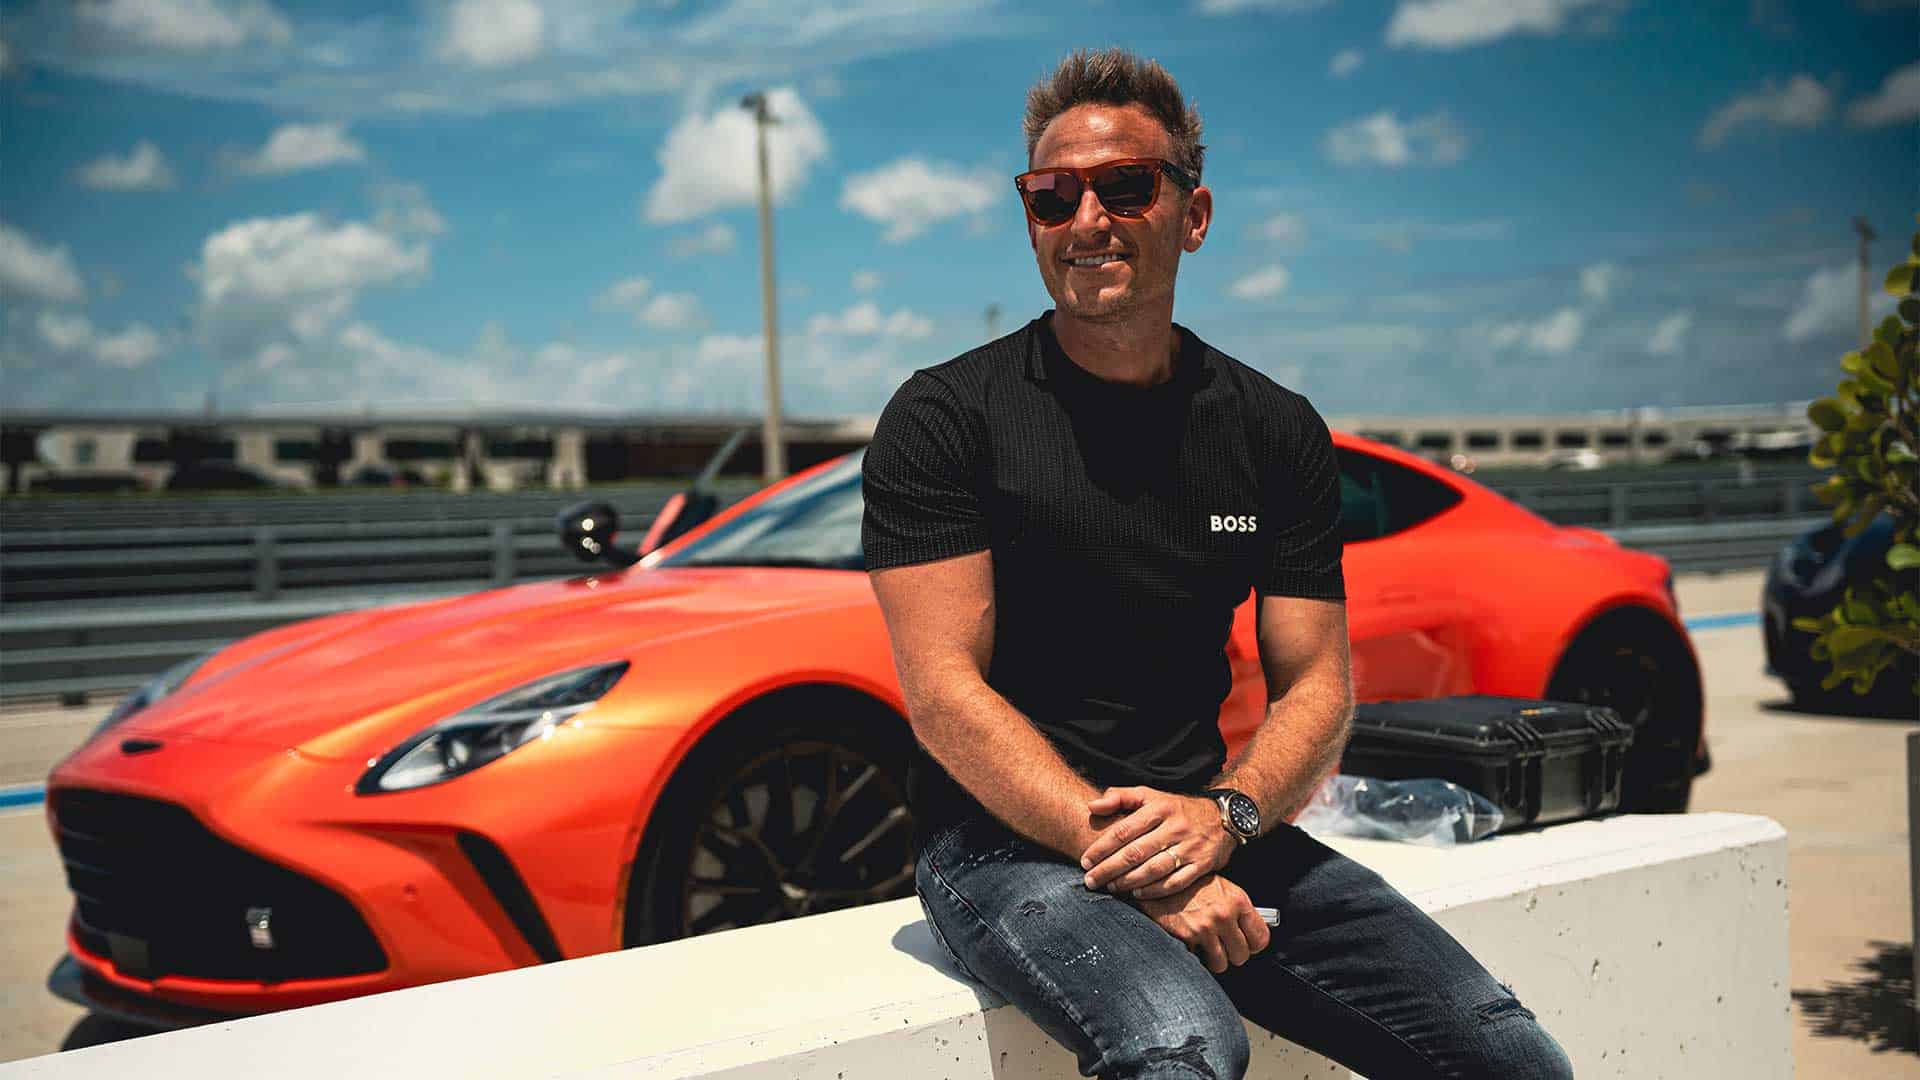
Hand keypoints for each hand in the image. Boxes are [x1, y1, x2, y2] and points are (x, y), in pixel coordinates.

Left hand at [1080, 786, 1236, 899]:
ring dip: (1129, 881)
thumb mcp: (1150, 795)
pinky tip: (1138, 894)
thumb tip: (1091, 806)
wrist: (1224, 818)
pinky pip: (1176, 882)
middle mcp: (1175, 827)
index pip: (1124, 830)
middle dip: (1109, 869)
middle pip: (1136, 852)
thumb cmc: (1177, 808)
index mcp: (1159, 808)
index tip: (1085, 861)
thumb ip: (1119, 797)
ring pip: (1154, 869)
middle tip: (1090, 881)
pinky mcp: (1202, 865)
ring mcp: (1190, 847)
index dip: (1101, 847)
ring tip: (1110, 888)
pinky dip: (1155, 890)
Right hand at [1137, 873, 1270, 973]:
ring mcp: (1204, 928)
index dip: (1253, 944)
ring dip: (1214, 958)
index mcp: (1237, 901)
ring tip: (1207, 944)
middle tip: (1224, 944)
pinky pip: (1198, 960)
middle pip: (1241, 955)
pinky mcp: (1186, 937)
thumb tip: (1250, 932)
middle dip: (1232, 953)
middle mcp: (1223, 915)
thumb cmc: (1190, 883)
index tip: (1247, 943)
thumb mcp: (1221, 888)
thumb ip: (1237, 910)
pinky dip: (1195, 954)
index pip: (1260, 938)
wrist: (1158, 878)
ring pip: (1221, 964)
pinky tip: (1191, 939)